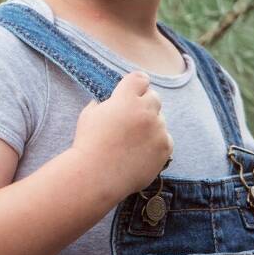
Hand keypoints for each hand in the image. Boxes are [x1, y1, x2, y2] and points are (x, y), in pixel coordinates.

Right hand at [73, 71, 172, 198]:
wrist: (96, 176)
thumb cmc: (88, 144)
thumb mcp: (89, 115)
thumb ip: (103, 103)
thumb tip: (107, 102)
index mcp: (126, 98)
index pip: (140, 79)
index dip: (137, 85)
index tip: (135, 91)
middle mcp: (145, 110)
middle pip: (154, 97)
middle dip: (144, 104)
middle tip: (132, 119)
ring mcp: (157, 129)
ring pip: (160, 120)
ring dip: (150, 126)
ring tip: (132, 141)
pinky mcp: (165, 147)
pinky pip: (166, 139)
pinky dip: (156, 143)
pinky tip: (140, 152)